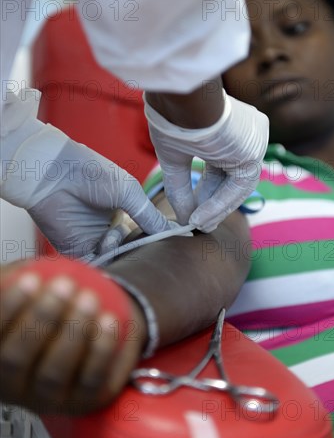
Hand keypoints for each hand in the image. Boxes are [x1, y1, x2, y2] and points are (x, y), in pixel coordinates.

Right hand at [0, 262, 144, 414]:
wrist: (85, 328)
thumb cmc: (46, 306)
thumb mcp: (25, 291)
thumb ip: (13, 281)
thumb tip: (6, 271)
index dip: (9, 308)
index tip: (31, 279)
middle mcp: (12, 386)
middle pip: (17, 359)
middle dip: (42, 319)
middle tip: (65, 285)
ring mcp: (46, 400)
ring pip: (54, 373)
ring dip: (73, 333)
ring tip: (88, 298)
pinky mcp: (81, 403)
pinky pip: (91, 381)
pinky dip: (101, 350)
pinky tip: (109, 321)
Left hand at [1, 89, 169, 257]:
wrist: (53, 174)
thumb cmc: (92, 174)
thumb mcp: (129, 192)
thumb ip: (150, 216)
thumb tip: (176, 231)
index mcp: (124, 211)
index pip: (145, 232)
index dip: (155, 238)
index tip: (167, 243)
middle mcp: (110, 227)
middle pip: (132, 249)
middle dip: (138, 249)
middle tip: (142, 246)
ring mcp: (94, 240)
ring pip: (117, 258)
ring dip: (119, 252)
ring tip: (110, 236)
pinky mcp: (77, 249)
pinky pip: (97, 264)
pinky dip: (104, 260)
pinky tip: (103, 245)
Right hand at [145, 92, 268, 231]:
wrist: (183, 99)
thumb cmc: (174, 117)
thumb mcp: (173, 156)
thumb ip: (179, 185)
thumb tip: (183, 217)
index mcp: (228, 129)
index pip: (222, 167)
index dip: (207, 190)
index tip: (194, 208)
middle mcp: (246, 136)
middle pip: (231, 178)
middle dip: (212, 203)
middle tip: (197, 222)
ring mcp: (253, 142)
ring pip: (237, 185)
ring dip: (216, 208)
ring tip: (198, 225)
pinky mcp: (254, 151)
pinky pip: (239, 186)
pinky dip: (220, 204)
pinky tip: (201, 218)